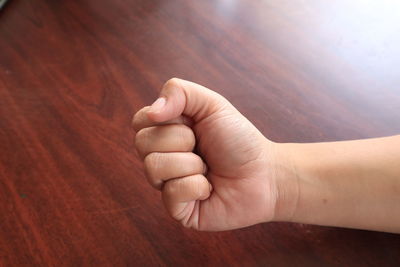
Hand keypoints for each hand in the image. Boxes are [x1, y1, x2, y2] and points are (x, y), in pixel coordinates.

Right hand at [132, 78, 293, 230]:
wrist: (265, 174)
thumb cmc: (239, 140)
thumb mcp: (212, 104)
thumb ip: (179, 92)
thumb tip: (152, 111)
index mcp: (167, 132)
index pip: (140, 121)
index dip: (166, 119)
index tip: (192, 124)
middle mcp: (162, 157)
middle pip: (142, 143)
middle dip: (181, 140)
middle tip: (203, 147)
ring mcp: (167, 184)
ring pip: (153, 168)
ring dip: (190, 164)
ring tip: (207, 168)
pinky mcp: (177, 209)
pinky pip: (170, 193)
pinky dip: (197, 186)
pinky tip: (209, 187)